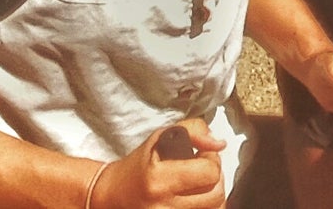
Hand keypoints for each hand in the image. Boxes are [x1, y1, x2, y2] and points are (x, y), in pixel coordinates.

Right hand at [90, 119, 225, 207]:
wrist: (113, 195)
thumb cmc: (139, 165)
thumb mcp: (161, 137)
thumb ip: (194, 130)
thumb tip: (219, 144)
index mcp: (160, 179)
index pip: (209, 173)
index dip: (211, 160)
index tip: (201, 156)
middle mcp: (163, 206)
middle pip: (215, 195)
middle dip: (214, 178)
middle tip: (202, 170)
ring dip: (212, 194)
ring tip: (200, 184)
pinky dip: (207, 207)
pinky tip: (198, 198)